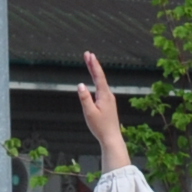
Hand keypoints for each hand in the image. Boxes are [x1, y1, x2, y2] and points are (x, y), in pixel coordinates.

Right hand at [79, 51, 130, 172]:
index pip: (98, 77)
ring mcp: (109, 99)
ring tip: (90, 61)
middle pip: (100, 77)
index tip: (89, 55)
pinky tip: (95, 79)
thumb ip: (85, 99)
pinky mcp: (108, 104)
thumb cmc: (100, 127)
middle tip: (88, 54)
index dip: (93, 65)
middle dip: (93, 65)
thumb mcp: (89, 113)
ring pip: (101, 82)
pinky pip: (101, 88)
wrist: (111, 138)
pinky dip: (97, 80)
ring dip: (95, 71)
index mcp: (104, 96)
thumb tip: (80, 85)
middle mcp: (108, 95)